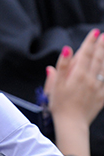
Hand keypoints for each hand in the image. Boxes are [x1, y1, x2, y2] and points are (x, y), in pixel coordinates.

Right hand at [45, 28, 103, 155]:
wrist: (71, 124)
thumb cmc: (59, 105)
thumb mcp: (55, 85)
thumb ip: (62, 66)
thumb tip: (67, 49)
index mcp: (78, 74)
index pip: (85, 54)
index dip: (90, 42)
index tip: (94, 32)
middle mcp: (90, 79)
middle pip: (97, 59)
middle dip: (101, 46)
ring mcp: (98, 88)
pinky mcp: (101, 96)